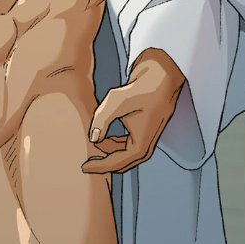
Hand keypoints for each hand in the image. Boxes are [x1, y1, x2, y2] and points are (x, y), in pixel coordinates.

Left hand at [83, 49, 183, 173]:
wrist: (160, 76)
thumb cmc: (141, 88)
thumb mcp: (115, 102)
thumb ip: (101, 121)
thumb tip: (93, 138)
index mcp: (142, 143)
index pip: (119, 162)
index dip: (101, 167)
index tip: (84, 167)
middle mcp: (147, 143)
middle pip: (123, 163)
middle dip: (104, 164)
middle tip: (85, 164)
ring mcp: (147, 137)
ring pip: (124, 154)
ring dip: (108, 152)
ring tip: (92, 148)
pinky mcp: (144, 130)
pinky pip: (127, 145)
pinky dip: (114, 144)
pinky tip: (102, 138)